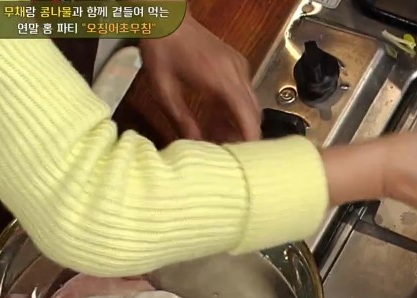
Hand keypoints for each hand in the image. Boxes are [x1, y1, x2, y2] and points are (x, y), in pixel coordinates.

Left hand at [138, 13, 260, 140]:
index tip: (245, 160)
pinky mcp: (236, 64)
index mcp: (222, 81)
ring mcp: (239, 67)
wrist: (166, 18)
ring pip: (250, 104)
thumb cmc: (162, 50)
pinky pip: (244, 93)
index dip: (250, 142)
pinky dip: (234, 108)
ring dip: (238, 122)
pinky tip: (214, 116)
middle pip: (254, 114)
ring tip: (215, 134)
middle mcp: (237, 73)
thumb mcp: (164, 91)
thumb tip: (195, 146)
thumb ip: (182, 121)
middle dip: (243, 135)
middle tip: (225, 151)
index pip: (248, 118)